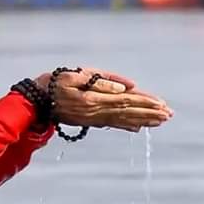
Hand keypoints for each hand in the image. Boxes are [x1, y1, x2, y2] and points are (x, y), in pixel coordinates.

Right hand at [35, 68, 172, 131]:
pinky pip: (112, 124)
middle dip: (150, 113)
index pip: (126, 100)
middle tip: (169, 115)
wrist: (35, 101)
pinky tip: (139, 127)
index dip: (145, 102)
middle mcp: (95, 112)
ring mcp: (92, 118)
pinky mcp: (89, 121)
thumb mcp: (74, 75)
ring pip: (123, 120)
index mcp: (93, 99)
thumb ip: (101, 81)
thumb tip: (126, 88)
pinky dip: (127, 125)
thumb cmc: (53, 83)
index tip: (162, 104)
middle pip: (128, 112)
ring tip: (161, 121)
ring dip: (143, 120)